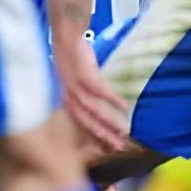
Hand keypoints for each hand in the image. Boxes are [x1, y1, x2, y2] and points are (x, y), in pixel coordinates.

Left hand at [57, 34, 130, 153]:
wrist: (66, 40)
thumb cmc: (73, 63)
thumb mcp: (73, 86)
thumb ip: (84, 101)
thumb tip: (100, 116)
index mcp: (65, 101)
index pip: (79, 125)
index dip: (94, 138)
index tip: (108, 150)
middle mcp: (68, 97)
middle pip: (85, 122)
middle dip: (103, 136)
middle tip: (119, 147)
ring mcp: (75, 86)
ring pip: (93, 110)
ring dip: (110, 122)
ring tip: (125, 132)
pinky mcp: (84, 74)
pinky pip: (101, 91)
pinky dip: (113, 100)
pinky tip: (125, 107)